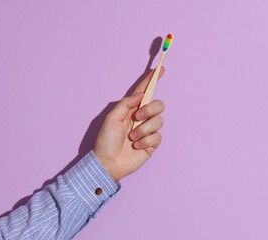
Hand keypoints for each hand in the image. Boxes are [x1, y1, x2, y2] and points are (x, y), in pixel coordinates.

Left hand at [93, 67, 165, 181]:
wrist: (109, 162)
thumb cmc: (106, 140)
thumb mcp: (112, 118)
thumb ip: (126, 104)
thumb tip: (141, 94)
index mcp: (131, 109)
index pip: (144, 92)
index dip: (152, 80)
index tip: (161, 69)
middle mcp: (141, 118)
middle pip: (158, 105)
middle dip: (149, 110)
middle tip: (137, 118)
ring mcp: (148, 130)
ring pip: (159, 121)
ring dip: (144, 130)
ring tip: (132, 138)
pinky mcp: (152, 142)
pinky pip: (158, 136)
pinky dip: (146, 141)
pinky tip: (136, 146)